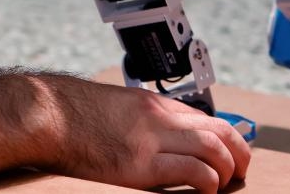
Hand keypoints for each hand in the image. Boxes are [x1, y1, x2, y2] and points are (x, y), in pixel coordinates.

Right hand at [40, 75, 250, 191]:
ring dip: (228, 169)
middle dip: (240, 153)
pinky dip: (208, 182)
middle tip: (239, 173)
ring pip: (215, 147)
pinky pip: (193, 170)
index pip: (207, 117)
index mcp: (155, 105)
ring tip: (224, 185)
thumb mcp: (118, 109)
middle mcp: (160, 118)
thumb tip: (161, 141)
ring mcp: (152, 139)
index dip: (228, 139)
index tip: (231, 156)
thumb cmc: (74, 115)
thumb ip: (144, 121)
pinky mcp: (142, 164)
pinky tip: (205, 192)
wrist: (49, 115)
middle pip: (220, 129)